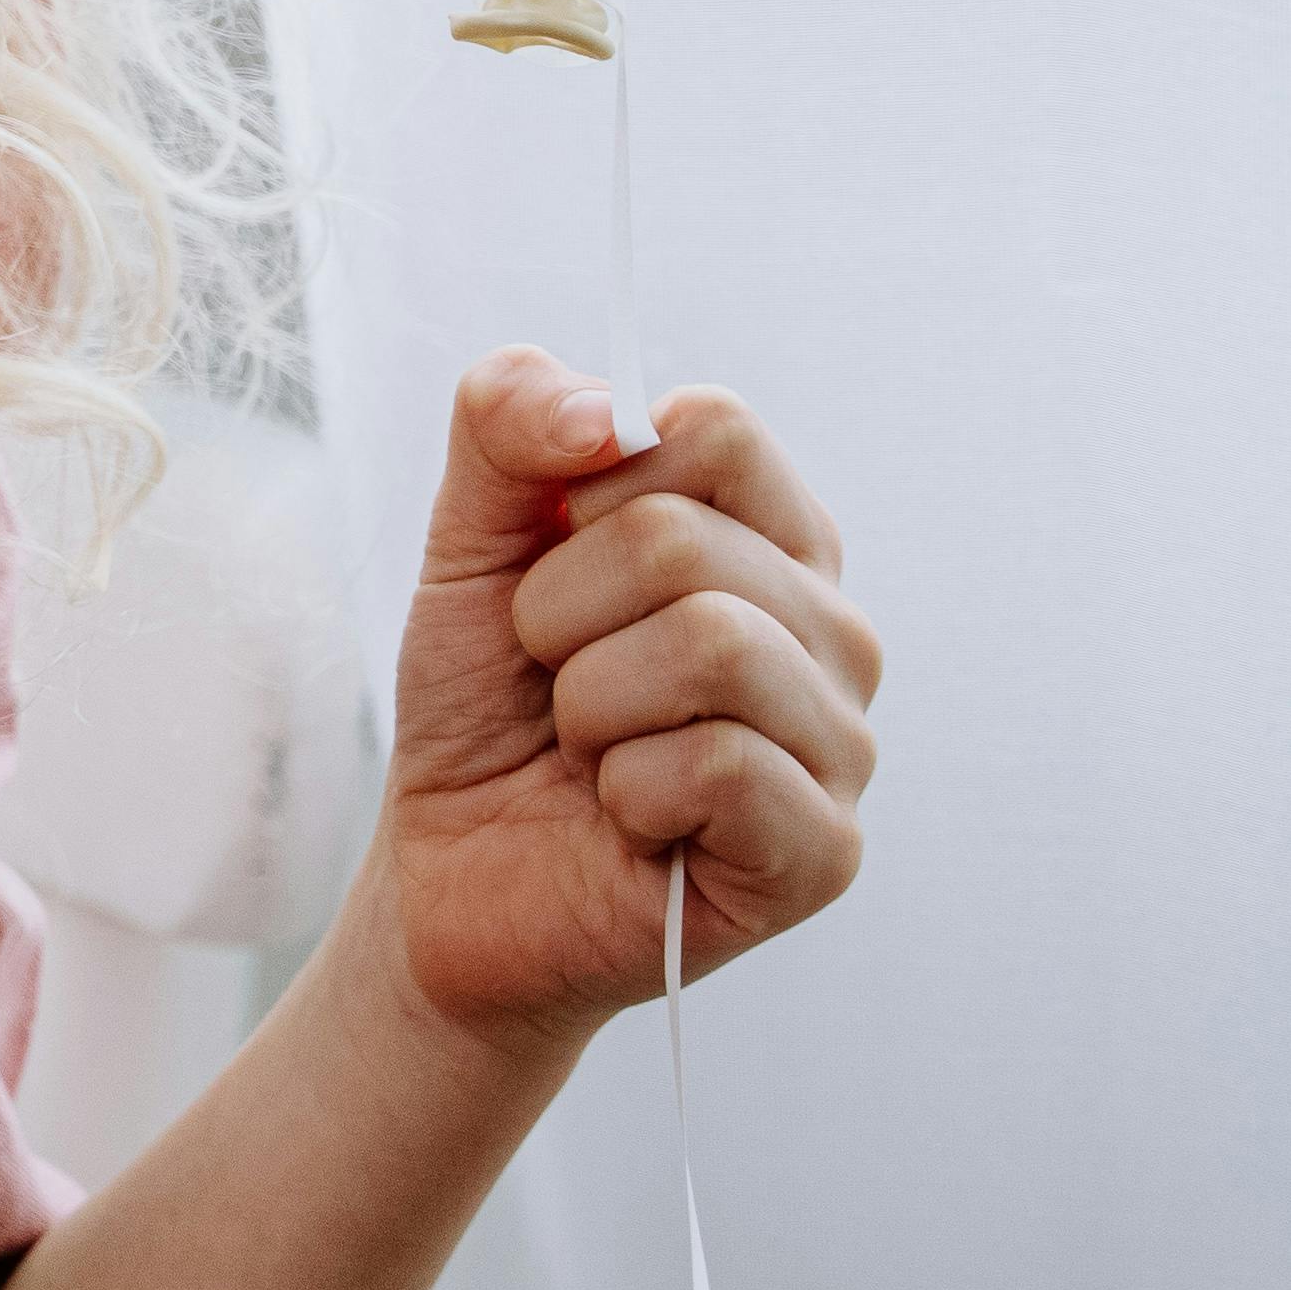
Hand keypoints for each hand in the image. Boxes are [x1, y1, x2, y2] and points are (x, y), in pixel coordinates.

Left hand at [355, 349, 878, 1055]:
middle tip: (557, 684)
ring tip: (590, 752)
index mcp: (771, 538)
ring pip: (712, 647)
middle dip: (559, 615)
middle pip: (683, 542)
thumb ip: (507, 423)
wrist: (449, 876)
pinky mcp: (823, 852)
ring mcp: (841, 743)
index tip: (553, 562)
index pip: (715, 428)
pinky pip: (722, 767)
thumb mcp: (467, 540)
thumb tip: (605, 413)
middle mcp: (832, 630)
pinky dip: (627, 791)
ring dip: (591, 704)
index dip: (591, 488)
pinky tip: (627, 820)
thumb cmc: (488, 705)